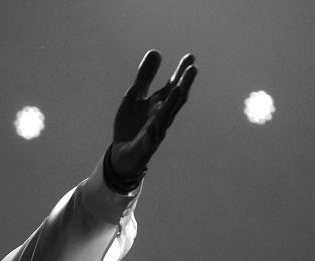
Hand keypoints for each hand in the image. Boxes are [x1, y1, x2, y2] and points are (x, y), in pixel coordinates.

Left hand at [110, 51, 196, 179]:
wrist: (121, 155)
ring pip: (165, 118)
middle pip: (174, 100)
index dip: (181, 72)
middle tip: (193, 68)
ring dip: (172, 104)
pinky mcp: (144, 148)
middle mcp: (161, 117)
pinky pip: (149, 141)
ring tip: (179, 89)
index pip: (172, 86)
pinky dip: (152, 134)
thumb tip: (156, 51)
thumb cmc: (131, 125)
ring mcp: (154, 133)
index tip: (191, 57)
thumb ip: (144, 77)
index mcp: (159, 104)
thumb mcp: (134, 96)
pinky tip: (153, 126)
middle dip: (183, 85)